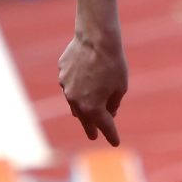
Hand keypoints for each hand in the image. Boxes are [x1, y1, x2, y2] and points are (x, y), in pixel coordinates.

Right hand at [58, 30, 127, 144]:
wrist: (96, 38)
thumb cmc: (113, 63)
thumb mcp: (120, 87)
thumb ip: (113, 104)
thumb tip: (108, 112)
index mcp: (93, 108)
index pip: (104, 126)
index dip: (111, 135)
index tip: (115, 142)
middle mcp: (75, 101)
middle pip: (84, 119)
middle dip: (90, 128)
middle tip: (93, 135)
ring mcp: (66, 87)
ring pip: (74, 102)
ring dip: (82, 108)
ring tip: (86, 113)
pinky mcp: (62, 73)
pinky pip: (70, 84)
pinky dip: (77, 86)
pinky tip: (84, 80)